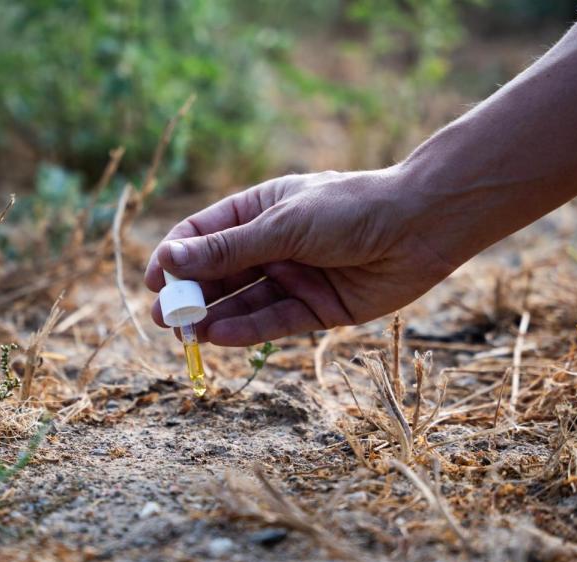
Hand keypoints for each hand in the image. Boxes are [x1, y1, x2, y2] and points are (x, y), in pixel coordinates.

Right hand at [144, 166, 459, 345]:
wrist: (420, 226)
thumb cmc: (350, 209)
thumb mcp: (282, 225)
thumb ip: (228, 249)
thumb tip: (171, 259)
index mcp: (259, 210)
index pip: (203, 236)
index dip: (176, 257)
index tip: (155, 281)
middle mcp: (272, 245)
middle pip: (219, 273)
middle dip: (191, 295)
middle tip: (165, 318)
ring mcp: (293, 278)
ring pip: (243, 302)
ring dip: (213, 317)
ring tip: (185, 334)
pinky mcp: (315, 309)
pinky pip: (273, 322)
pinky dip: (246, 330)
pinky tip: (218, 336)